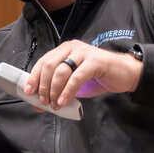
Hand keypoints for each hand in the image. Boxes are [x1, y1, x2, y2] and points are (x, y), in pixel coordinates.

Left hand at [25, 42, 142, 109]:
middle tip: (43, 101)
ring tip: (54, 104)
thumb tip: (40, 104)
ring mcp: (83, 53)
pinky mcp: (95, 61)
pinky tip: (63, 101)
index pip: (43, 62)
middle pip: (49, 66)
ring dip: (54, 90)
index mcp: (64, 50)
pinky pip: (76, 77)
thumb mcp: (74, 83)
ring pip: (61, 71)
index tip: (28, 92)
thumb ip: (58, 90)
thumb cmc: (98, 77)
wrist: (125, 74)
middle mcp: (72, 48)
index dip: (34, 77)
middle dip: (43, 86)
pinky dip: (67, 91)